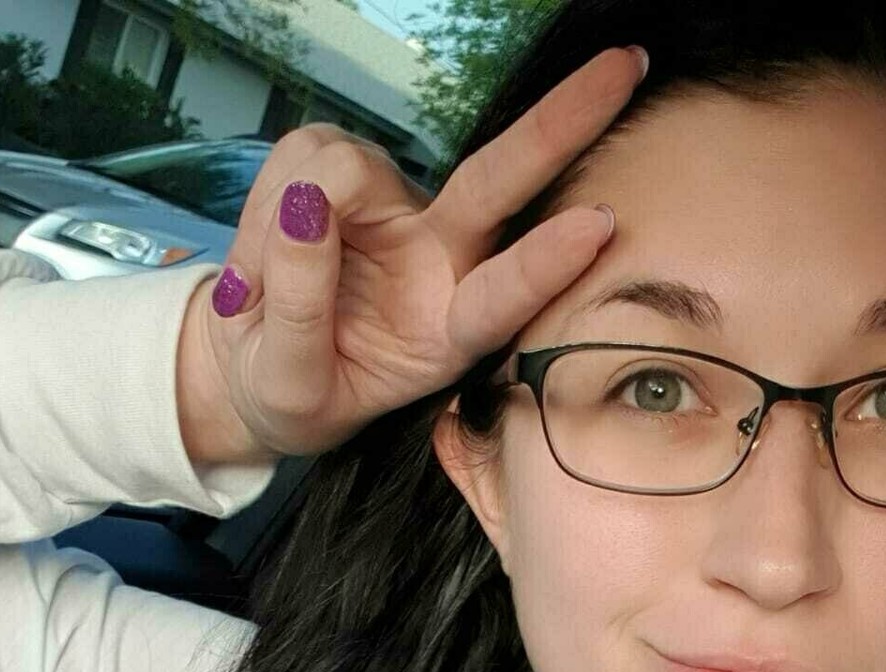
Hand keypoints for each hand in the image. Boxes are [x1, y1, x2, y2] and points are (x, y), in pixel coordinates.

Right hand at [176, 43, 646, 463]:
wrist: (258, 368)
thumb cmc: (294, 392)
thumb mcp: (288, 388)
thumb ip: (300, 310)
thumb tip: (308, 208)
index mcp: (451, 333)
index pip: (502, 296)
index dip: (542, 264)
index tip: (597, 228)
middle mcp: (444, 260)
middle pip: (501, 179)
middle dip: (562, 122)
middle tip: (627, 65)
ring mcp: (401, 210)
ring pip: (343, 168)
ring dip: (281, 221)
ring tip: (260, 292)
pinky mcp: (351, 175)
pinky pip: (301, 160)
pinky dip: (266, 208)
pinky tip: (265, 253)